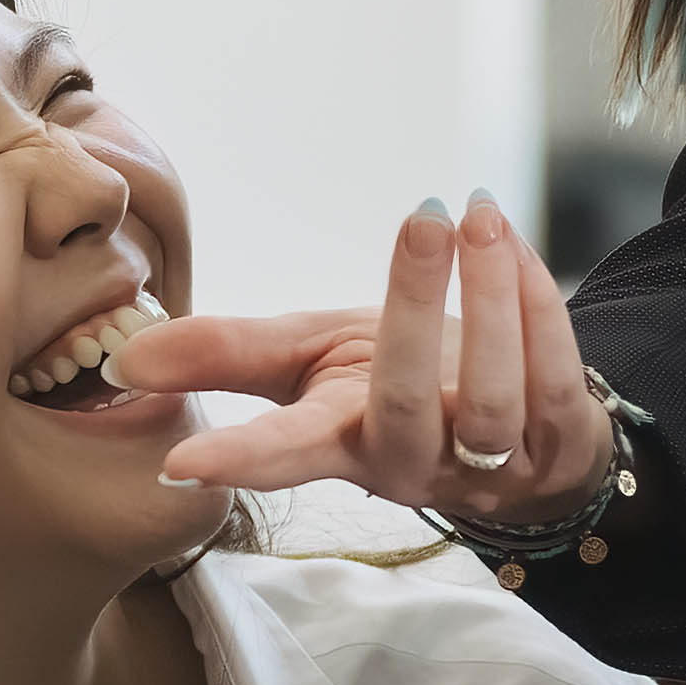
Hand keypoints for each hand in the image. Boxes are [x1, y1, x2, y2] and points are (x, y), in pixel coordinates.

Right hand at [143, 196, 614, 520]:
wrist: (518, 426)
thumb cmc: (395, 382)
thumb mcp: (309, 365)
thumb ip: (226, 355)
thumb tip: (125, 356)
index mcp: (343, 443)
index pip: (284, 456)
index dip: (237, 461)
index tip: (181, 465)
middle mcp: (415, 461)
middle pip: (403, 408)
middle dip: (410, 311)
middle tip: (421, 220)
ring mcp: (491, 459)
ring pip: (495, 396)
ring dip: (493, 299)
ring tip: (480, 219)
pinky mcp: (560, 441)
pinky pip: (556, 376)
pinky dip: (540, 308)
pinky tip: (516, 250)